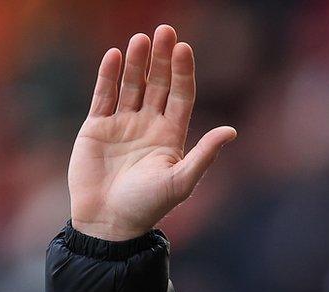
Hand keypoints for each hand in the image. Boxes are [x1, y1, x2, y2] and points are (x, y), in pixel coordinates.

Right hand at [68, 24, 236, 240]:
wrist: (107, 223)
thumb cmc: (147, 207)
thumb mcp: (181, 181)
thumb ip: (204, 155)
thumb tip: (232, 131)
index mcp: (171, 137)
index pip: (181, 95)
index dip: (183, 72)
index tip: (184, 48)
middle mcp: (149, 125)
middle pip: (158, 84)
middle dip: (161, 58)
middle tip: (164, 30)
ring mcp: (122, 124)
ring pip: (131, 85)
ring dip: (137, 62)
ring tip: (140, 39)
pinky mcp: (96, 128)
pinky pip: (104, 95)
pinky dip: (109, 75)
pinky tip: (115, 55)